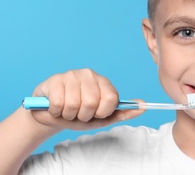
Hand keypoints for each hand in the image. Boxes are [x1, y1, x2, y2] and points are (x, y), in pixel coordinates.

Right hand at [30, 69, 144, 130]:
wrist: (51, 115)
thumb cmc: (78, 115)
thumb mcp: (101, 119)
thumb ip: (122, 113)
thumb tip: (143, 106)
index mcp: (103, 82)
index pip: (111, 99)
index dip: (102, 113)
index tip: (96, 114)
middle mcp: (88, 74)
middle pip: (91, 103)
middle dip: (83, 116)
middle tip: (78, 113)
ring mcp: (71, 75)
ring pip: (74, 104)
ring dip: (69, 115)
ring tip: (67, 110)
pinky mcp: (55, 80)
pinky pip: (59, 103)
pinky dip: (56, 112)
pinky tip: (56, 107)